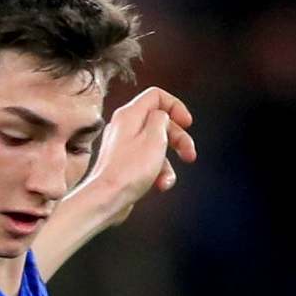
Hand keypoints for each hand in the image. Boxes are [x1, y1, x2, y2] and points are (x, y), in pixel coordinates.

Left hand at [78, 87, 195, 228]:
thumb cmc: (129, 170)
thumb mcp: (155, 137)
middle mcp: (123, 127)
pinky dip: (156, 173)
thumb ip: (162, 119)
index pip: (156, 96)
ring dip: (168, 163)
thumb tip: (162, 118)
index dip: (176, 106)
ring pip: (155, 146)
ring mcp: (122, 146)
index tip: (187, 123)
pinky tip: (159, 186)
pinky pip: (146, 162)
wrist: (105, 200)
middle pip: (159, 122)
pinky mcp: (123, 165)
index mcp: (130, 114)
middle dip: (178, 139)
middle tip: (189, 154)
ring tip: (168, 179)